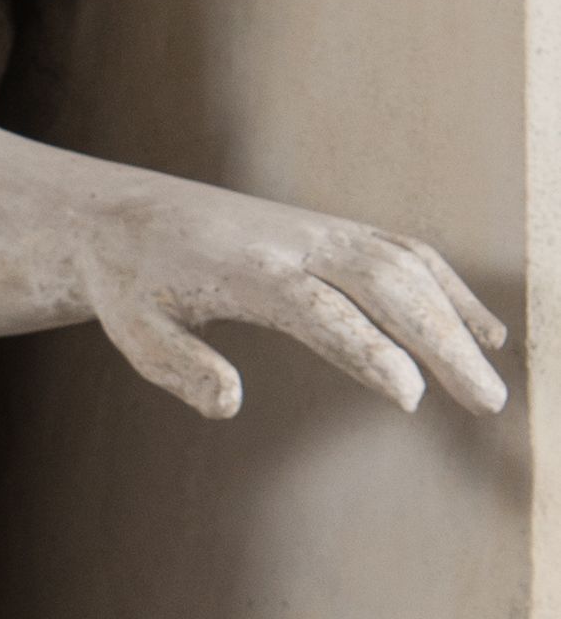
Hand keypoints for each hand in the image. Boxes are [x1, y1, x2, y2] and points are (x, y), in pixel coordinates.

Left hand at [71, 172, 506, 423]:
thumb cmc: (129, 284)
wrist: (126, 214)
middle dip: (442, 341)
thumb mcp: (133, 331)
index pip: (322, 313)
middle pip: (385, 286)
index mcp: (249, 271)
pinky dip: (448, 288)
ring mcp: (320, 233)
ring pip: (406, 267)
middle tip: (485, 402)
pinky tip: (482, 332)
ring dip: (457, 320)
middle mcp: (296, 244)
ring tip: (492, 384)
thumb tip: (229, 404)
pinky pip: (402, 254)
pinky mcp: (331, 232)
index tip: (411, 396)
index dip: (368, 351)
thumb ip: (178, 367)